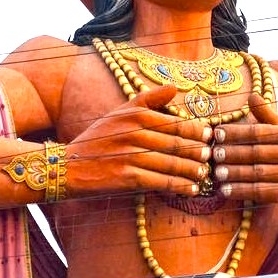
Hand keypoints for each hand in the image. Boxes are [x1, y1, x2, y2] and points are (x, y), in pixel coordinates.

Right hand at [65, 85, 212, 196]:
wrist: (67, 167)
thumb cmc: (97, 139)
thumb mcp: (119, 113)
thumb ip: (147, 99)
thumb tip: (174, 87)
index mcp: (134, 114)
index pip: (173, 122)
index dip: (195, 130)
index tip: (209, 136)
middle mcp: (133, 132)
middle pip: (175, 143)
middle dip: (197, 151)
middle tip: (211, 156)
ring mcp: (130, 155)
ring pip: (170, 163)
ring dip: (191, 170)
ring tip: (204, 174)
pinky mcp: (126, 177)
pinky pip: (160, 181)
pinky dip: (178, 186)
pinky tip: (190, 189)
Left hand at [210, 92, 277, 223]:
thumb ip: (272, 120)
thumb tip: (251, 95)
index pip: (263, 131)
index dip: (238, 132)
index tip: (217, 133)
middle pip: (260, 151)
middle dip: (233, 153)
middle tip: (212, 154)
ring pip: (261, 172)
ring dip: (235, 173)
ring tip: (216, 173)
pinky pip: (266, 192)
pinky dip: (244, 191)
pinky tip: (228, 191)